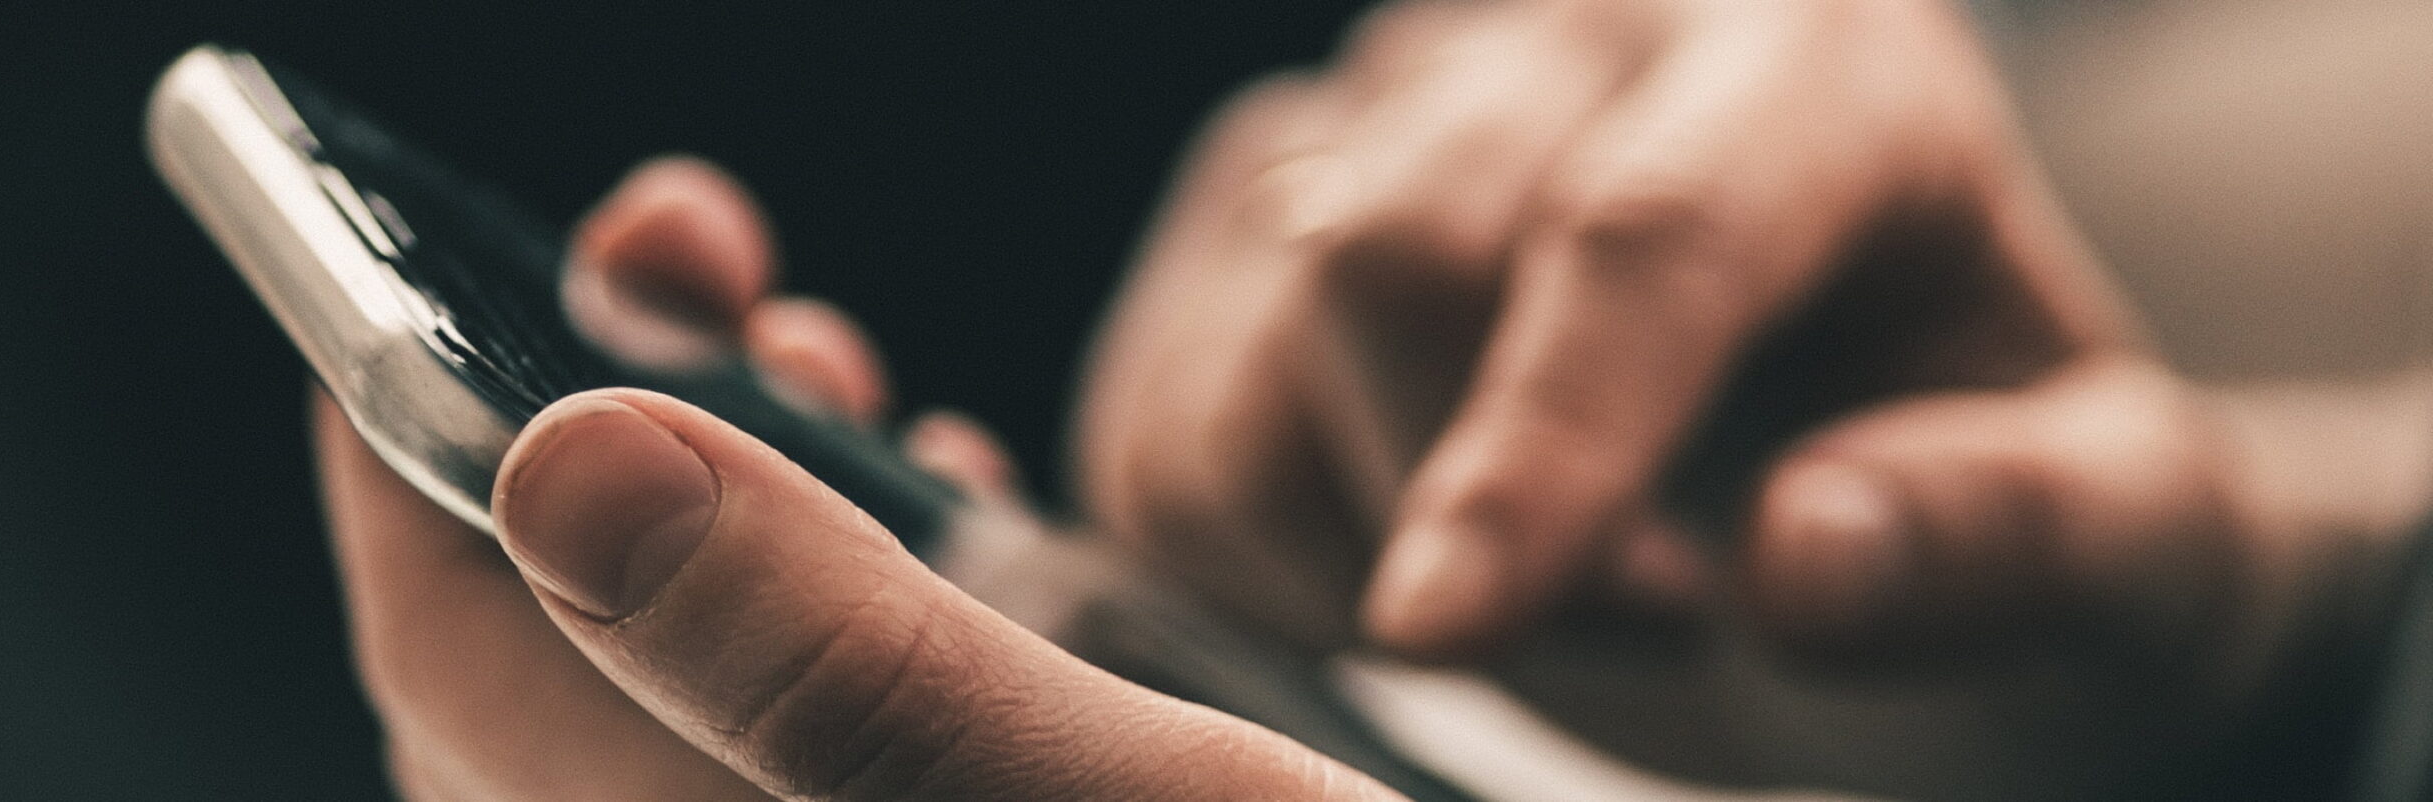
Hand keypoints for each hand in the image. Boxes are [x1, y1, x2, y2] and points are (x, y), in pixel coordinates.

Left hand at [320, 158, 1399, 799]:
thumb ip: (844, 663)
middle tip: (685, 260)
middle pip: (559, 662)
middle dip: (599, 420)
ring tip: (807, 347)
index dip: (401, 468)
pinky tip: (939, 493)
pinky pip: (821, 718)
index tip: (395, 284)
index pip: (461, 674)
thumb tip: (567, 460)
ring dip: (727, 484)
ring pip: (697, 676)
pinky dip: (846, 576)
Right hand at [1076, 0, 2411, 794]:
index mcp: (1817, 61)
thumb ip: (2017, 532)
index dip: (1540, 441)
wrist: (1853, 424)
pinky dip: (1260, 550)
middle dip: (1461, 503)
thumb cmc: (1987, 467)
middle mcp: (1569, 32)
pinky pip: (1161, 421)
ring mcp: (1382, 108)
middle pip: (1392, 252)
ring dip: (1365, 537)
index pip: (1639, 230)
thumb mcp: (2119, 523)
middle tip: (1637, 609)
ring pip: (1248, 335)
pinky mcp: (1247, 214)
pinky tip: (1415, 551)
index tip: (1447, 631)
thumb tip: (1803, 558)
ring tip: (1553, 576)